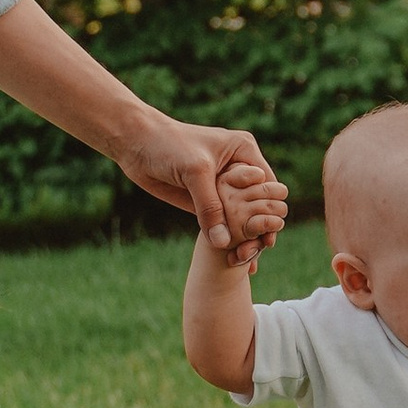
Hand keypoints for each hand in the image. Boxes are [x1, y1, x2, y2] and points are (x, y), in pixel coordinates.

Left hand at [115, 113, 286, 266]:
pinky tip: (234, 261)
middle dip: (259, 230)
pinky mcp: (205, 202)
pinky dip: (228, 241)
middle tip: (254, 254)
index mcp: (244, 152)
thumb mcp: (195, 172)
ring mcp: (222, 188)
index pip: (269, 186)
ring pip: (242, 218)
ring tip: (243, 262)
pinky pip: (222, 224)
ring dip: (245, 240)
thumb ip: (210, 207)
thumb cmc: (168, 145)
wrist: (136, 145)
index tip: (266, 238)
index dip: (270, 211)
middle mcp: (238, 170)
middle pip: (259, 205)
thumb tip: (223, 242)